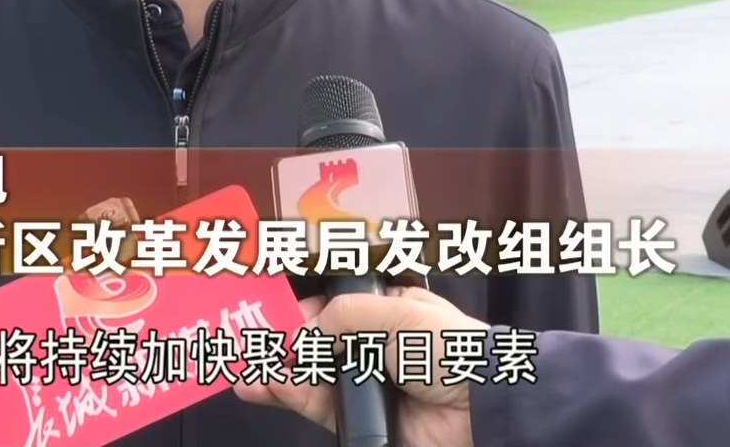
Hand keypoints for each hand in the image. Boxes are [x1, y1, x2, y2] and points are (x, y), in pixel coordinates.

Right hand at [234, 285, 481, 446]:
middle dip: (282, 344)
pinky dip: (290, 397)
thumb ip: (346, 314)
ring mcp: (366, 386)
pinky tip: (267, 387)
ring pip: (311, 377)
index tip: (280, 315)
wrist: (482, 410)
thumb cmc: (451, 349)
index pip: (336, 308)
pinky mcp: (361, 421)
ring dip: (277, 372)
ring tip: (247, 370)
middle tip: (247, 343)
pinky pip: (318, 408)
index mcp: (390, 310)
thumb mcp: (400, 312)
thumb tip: (306, 328)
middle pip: (317, 344)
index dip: (306, 311)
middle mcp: (374, 347)